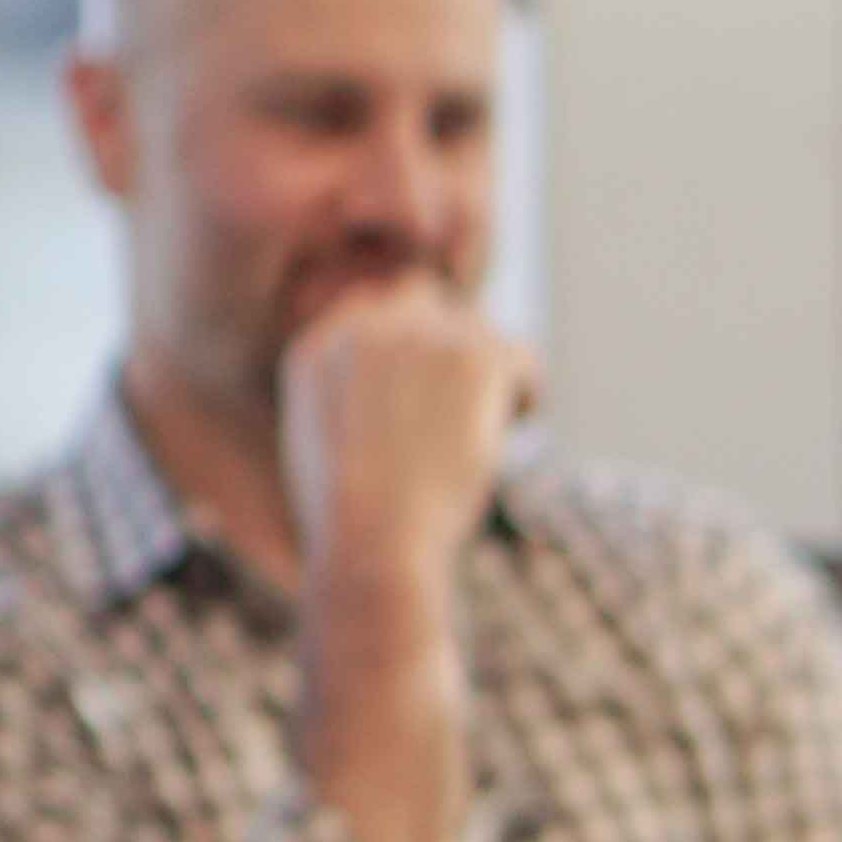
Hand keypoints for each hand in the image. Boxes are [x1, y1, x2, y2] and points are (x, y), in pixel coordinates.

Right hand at [279, 278, 538, 604]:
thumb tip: (399, 407)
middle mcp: (361, 328)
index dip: (410, 339)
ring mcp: (416, 336)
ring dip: (489, 371)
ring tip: (491, 421)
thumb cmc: (354, 528)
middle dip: (449, 340)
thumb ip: (351, 410)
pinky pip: (521, 354)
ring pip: (477, 329)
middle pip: (425, 299)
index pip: (370, 304)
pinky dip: (527, 390)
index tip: (431, 380)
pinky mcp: (471, 355)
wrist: (375, 542)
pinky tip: (522, 420)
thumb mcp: (325, 459)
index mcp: (314, 350)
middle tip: (471, 391)